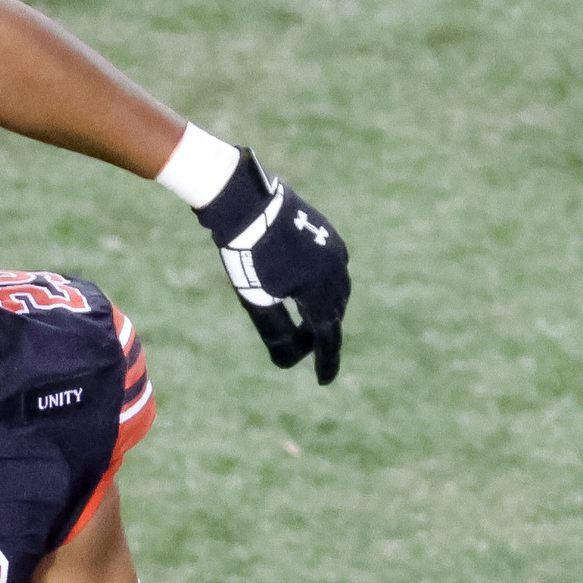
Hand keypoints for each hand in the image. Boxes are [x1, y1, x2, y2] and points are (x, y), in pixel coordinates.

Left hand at [197, 151, 348, 384]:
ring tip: (306, 321)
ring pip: (335, 289)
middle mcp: (337, 268)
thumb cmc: (247, 254)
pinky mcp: (327, 231)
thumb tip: (287, 362)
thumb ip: (276, 333)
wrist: (245, 201)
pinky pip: (331, 268)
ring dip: (322, 308)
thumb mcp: (258, 301)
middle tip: (305, 349)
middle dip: (321, 333)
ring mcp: (334, 247)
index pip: (327, 334)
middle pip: (334, 312)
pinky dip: (321, 285)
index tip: (323, 380)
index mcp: (322, 289)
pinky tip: (304, 287)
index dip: (325, 360)